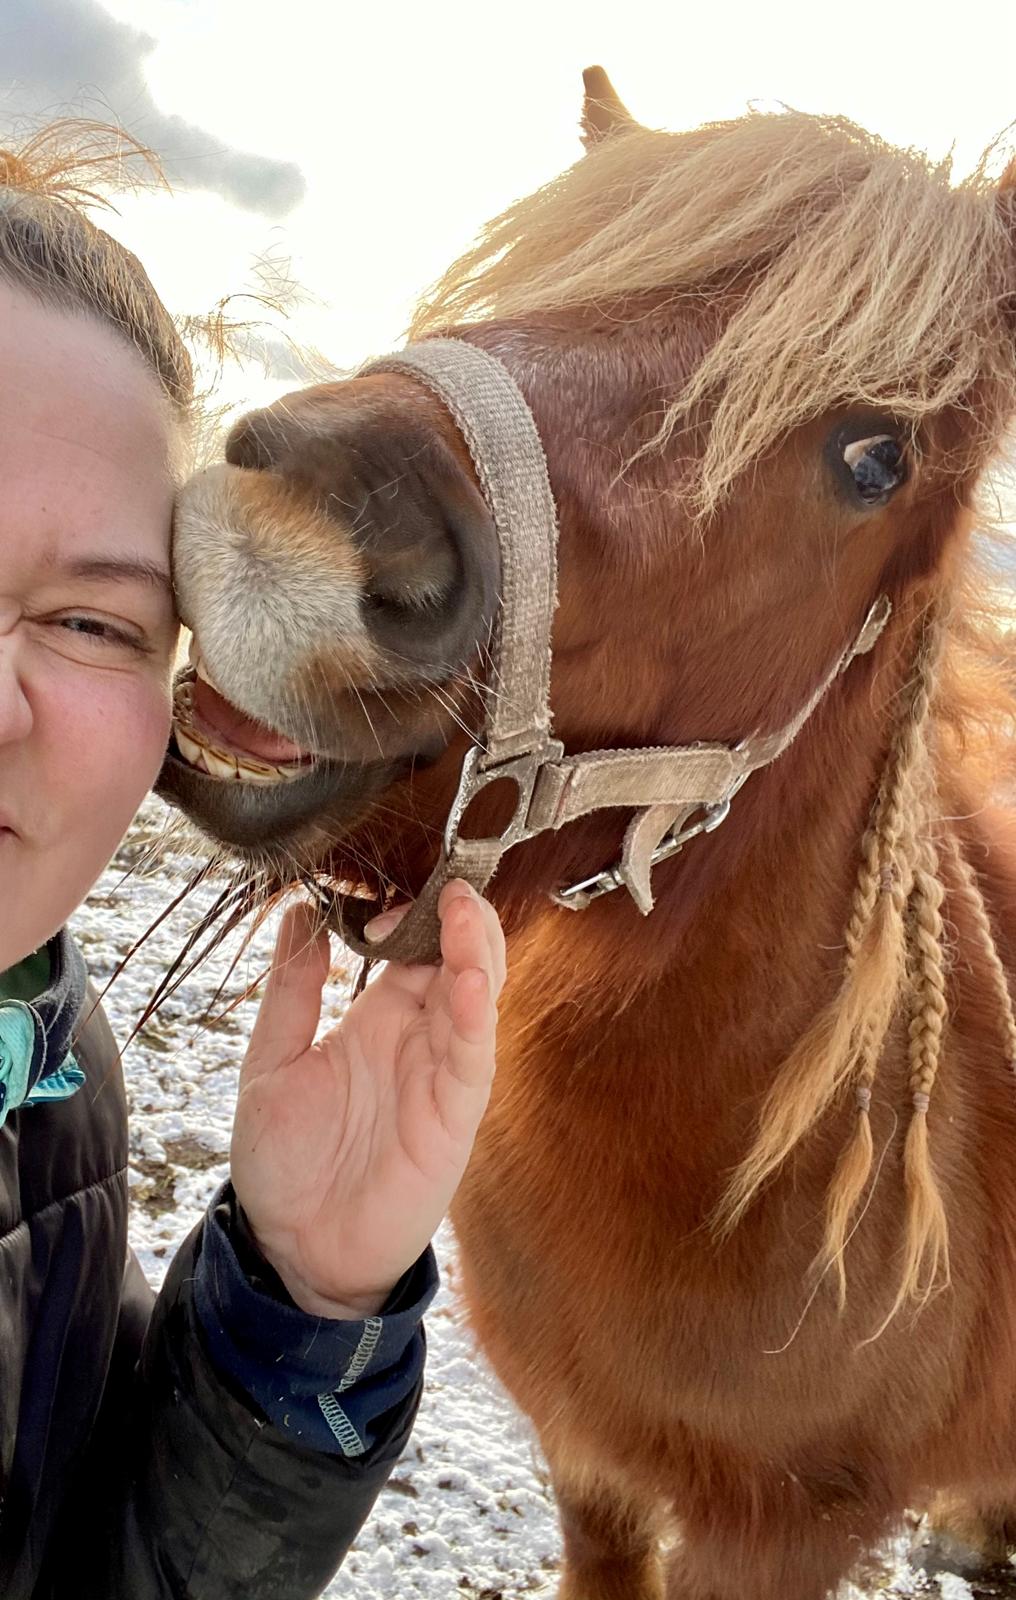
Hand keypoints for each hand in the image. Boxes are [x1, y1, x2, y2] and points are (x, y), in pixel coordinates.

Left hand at [230, 881, 504, 1319]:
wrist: (294, 1251)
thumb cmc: (286, 1164)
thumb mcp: (271, 1063)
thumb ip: (292, 990)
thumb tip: (299, 911)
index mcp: (378, 1021)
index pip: (415, 949)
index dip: (410, 917)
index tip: (380, 902)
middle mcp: (419, 1040)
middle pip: (460, 961)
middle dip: (461, 920)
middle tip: (450, 885)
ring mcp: (442, 1075)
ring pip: (478, 998)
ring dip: (477, 952)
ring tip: (465, 912)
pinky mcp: (454, 1116)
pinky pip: (473, 1058)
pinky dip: (474, 1016)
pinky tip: (468, 981)